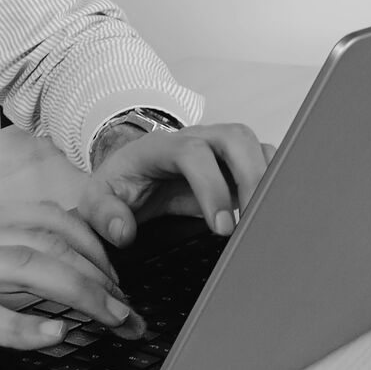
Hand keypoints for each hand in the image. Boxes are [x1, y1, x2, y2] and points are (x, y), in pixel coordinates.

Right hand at [0, 202, 140, 351]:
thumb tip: (24, 267)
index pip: (46, 217)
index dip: (93, 241)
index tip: (119, 269)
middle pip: (50, 241)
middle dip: (102, 274)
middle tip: (130, 308)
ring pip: (28, 269)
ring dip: (82, 296)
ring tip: (114, 320)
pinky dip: (23, 325)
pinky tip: (51, 336)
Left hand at [78, 123, 274, 246]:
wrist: (131, 176)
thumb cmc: (120, 185)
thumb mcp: (96, 199)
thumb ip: (102, 213)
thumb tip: (123, 231)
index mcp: (160, 146)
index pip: (193, 152)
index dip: (212, 186)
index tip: (221, 227)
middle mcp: (196, 140)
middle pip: (234, 137)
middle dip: (251, 177)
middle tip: (253, 222)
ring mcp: (219, 149)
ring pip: (255, 145)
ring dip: (268, 179)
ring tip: (266, 220)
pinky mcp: (235, 164)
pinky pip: (265, 161)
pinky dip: (275, 182)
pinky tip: (271, 213)